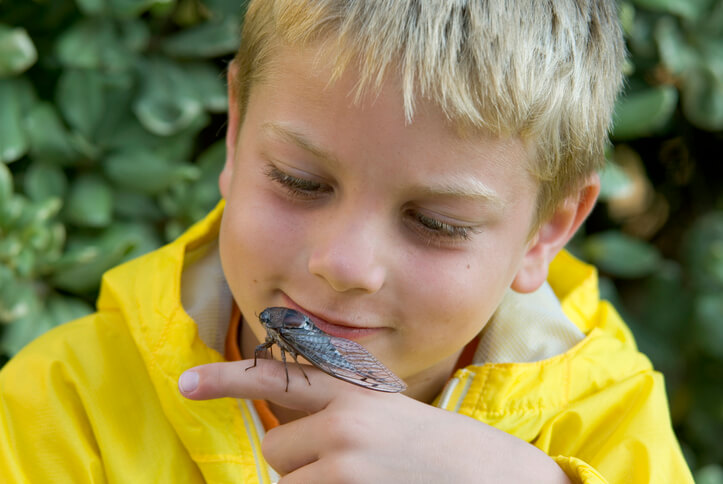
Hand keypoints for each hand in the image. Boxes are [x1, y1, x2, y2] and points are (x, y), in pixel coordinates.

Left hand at [179, 360, 570, 483]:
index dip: (229, 379)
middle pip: (275, 451)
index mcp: (357, 392)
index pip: (281, 377)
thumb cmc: (440, 455)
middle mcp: (345, 418)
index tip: (186, 383)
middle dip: (295, 468)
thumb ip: (338, 419)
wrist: (496, 478)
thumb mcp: (389, 419)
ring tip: (365, 481)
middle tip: (346, 471)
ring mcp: (345, 458)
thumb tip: (286, 438)